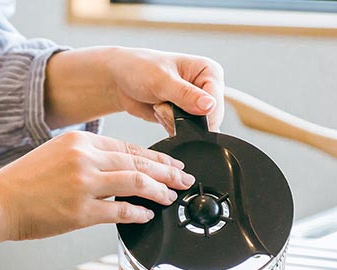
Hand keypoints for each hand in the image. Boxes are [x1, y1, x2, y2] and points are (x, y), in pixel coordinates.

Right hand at [0, 131, 194, 239]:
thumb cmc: (24, 183)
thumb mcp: (57, 154)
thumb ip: (88, 157)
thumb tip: (122, 168)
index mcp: (81, 141)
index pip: (128, 147)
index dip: (155, 157)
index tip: (171, 164)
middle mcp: (85, 158)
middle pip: (138, 163)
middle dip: (167, 172)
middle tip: (184, 179)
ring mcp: (84, 185)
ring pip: (136, 184)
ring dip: (159, 191)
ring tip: (172, 196)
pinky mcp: (81, 211)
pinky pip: (120, 210)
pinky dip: (139, 212)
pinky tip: (148, 214)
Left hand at [103, 48, 224, 133]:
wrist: (120, 80)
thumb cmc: (139, 69)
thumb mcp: (161, 80)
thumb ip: (185, 94)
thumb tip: (209, 106)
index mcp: (209, 71)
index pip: (216, 101)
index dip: (201, 113)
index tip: (181, 110)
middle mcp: (206, 88)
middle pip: (208, 118)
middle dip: (182, 117)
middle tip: (162, 104)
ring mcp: (196, 104)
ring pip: (195, 128)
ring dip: (172, 121)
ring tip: (159, 104)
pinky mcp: (186, 117)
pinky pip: (184, 133)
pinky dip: (169, 127)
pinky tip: (159, 111)